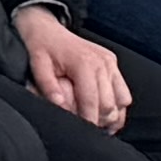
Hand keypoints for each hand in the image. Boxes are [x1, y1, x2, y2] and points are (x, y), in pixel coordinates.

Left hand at [14, 5, 131, 129]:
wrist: (47, 28)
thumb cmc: (41, 46)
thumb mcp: (36, 65)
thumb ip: (47, 86)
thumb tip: (59, 105)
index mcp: (84, 62)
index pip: (92, 101)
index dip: (88, 121)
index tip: (81, 133)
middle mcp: (102, 62)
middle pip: (109, 105)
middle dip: (98, 121)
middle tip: (86, 130)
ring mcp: (110, 62)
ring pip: (122, 101)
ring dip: (111, 116)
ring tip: (96, 125)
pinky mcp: (113, 64)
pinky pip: (124, 92)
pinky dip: (117, 106)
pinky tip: (104, 114)